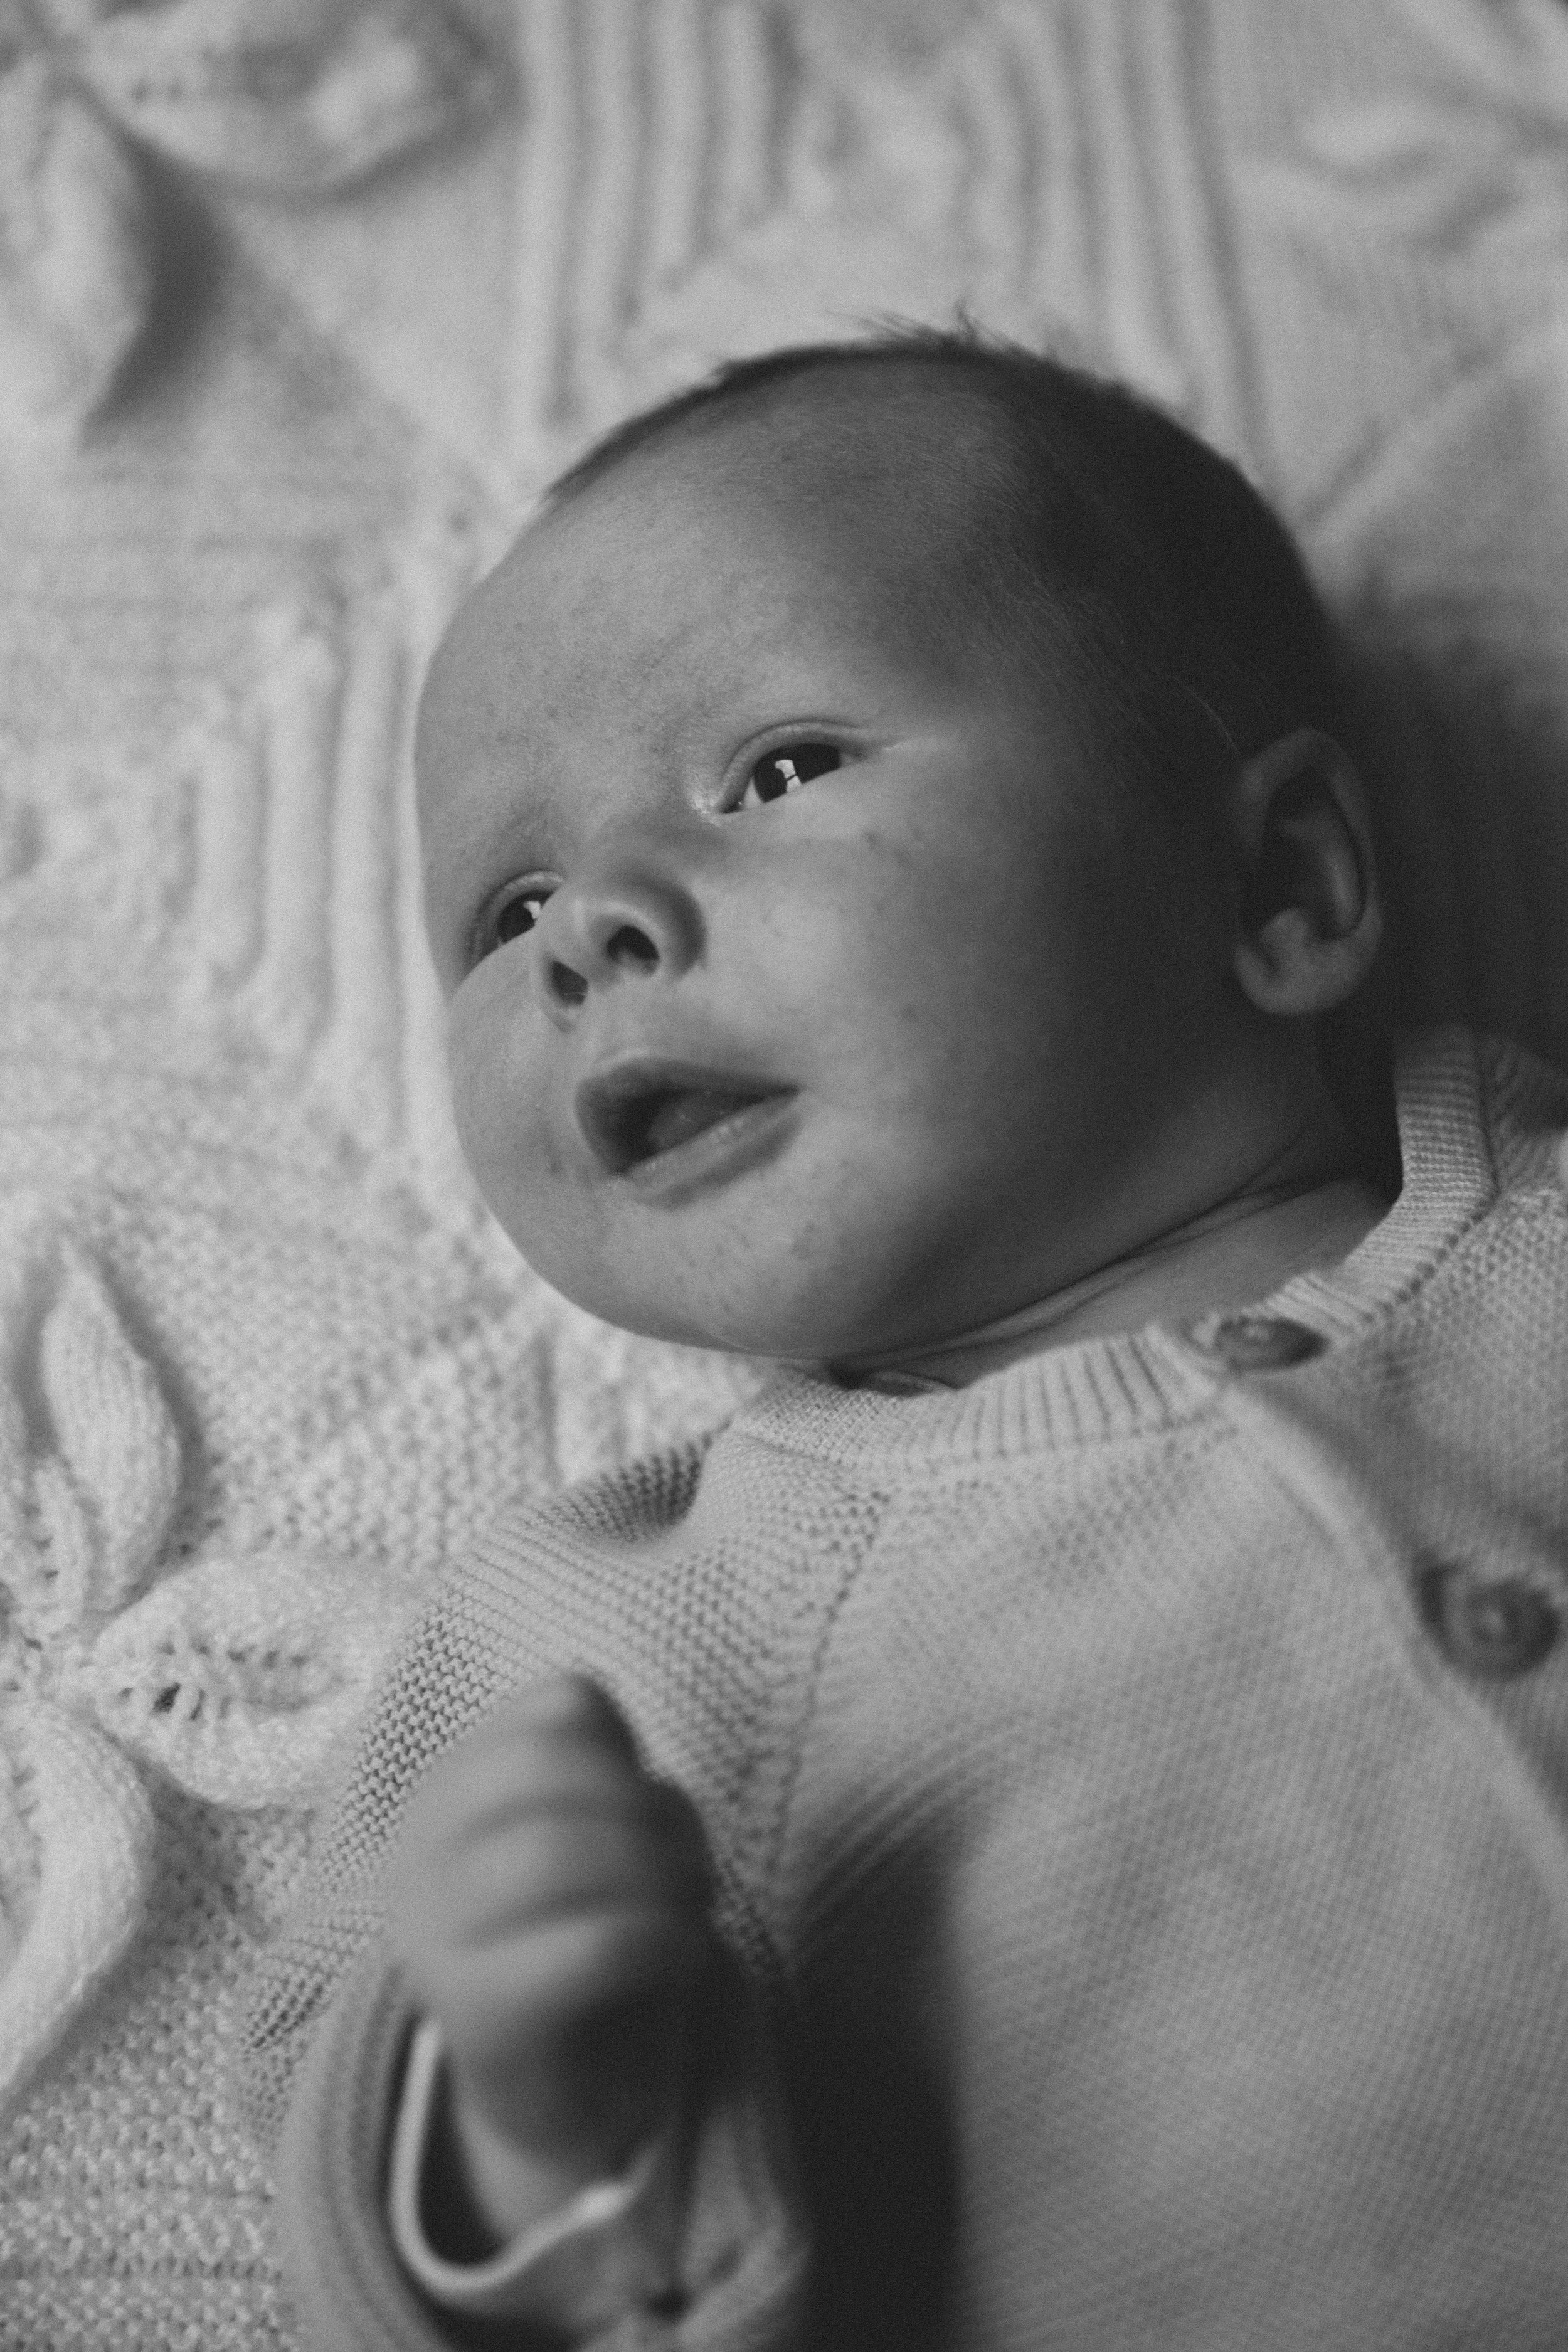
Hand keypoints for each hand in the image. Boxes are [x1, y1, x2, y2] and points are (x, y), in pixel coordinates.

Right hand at [387, 1675, 712, 2239]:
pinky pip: (590, 1946)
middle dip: (647, 1808)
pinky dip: (665, 1938)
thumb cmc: (582, 1939)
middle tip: (689, 1865)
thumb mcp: (592, 1835)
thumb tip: (642, 1778)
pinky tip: (684, 1955)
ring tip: (691, 1909)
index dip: (634, 1749)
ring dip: (663, 1872)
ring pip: (560, 1848)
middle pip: (552, 1765)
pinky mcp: (473, 2014)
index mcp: (449, 1790)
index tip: (648, 1809)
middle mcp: (418, 1850)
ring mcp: (431, 1935)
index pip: (563, 1705)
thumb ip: (606, 1777)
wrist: (552, 2095)